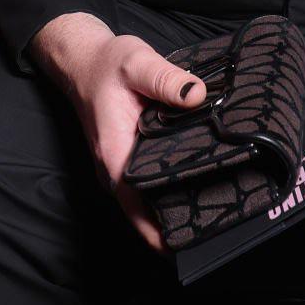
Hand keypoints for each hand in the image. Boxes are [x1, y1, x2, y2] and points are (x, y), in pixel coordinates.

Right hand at [29, 12, 206, 251]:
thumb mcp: (136, 62)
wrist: (84, 60)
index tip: (193, 243)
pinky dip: (172, 190)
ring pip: (148, 201)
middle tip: (221, 229)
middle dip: (179, 226)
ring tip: (219, 213)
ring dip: (176, 209)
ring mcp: (120, 166)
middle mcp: (114, 168)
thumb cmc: (106, 64)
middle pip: (146, 214)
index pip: (137, 209)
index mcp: (114, 154)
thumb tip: (197, 96)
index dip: (163, 233)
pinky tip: (202, 186)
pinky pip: (150, 184)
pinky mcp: (129, 158)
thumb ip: (166, 78)